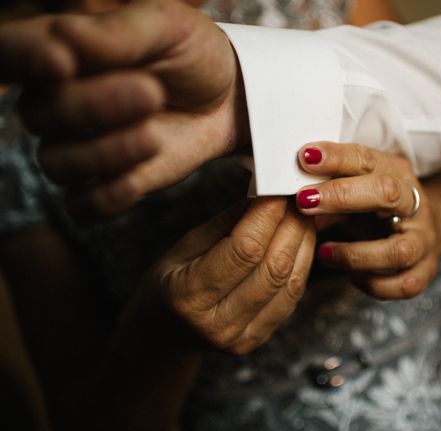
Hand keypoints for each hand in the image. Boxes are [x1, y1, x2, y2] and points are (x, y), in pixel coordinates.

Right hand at [0, 0, 247, 215]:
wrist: (230, 99)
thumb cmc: (193, 54)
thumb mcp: (166, 27)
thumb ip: (118, 34)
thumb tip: (63, 35)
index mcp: (61, 50)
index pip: (11, 52)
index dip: (23, 58)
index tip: (61, 63)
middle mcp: (59, 101)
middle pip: (39, 114)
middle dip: (93, 107)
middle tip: (151, 94)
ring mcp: (80, 146)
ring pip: (57, 163)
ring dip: (105, 153)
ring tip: (155, 136)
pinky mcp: (106, 183)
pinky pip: (82, 204)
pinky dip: (106, 197)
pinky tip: (138, 180)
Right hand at [146, 197, 314, 354]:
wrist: (165, 330)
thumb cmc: (171, 280)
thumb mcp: (187, 244)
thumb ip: (229, 222)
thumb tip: (266, 193)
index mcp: (188, 296)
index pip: (243, 250)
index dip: (267, 216)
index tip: (278, 190)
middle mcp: (218, 324)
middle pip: (273, 268)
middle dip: (292, 226)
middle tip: (299, 199)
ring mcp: (242, 337)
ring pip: (290, 283)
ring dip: (303, 243)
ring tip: (304, 216)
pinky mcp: (260, 338)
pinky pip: (292, 296)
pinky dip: (302, 263)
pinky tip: (302, 241)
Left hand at [295, 142, 440, 299]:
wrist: (421, 228)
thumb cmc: (376, 206)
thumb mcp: (354, 187)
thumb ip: (325, 187)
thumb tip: (283, 189)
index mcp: (395, 172)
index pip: (367, 159)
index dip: (336, 158)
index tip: (305, 157)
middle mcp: (414, 203)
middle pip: (387, 194)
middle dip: (343, 197)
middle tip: (305, 202)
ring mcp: (423, 239)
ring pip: (399, 250)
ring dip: (357, 254)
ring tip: (325, 253)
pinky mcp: (425, 270)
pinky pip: (405, 284)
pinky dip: (376, 285)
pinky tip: (353, 277)